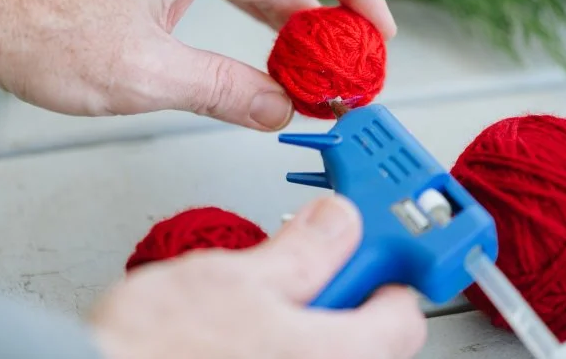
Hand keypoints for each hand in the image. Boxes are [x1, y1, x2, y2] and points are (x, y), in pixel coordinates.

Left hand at [0, 0, 394, 129]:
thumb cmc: (38, 28)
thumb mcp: (145, 74)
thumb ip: (223, 91)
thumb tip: (279, 109)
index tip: (374, 28)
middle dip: (326, 18)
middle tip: (347, 65)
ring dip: (289, 27)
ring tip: (313, 71)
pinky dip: (250, 27)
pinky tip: (260, 60)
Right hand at [87, 196, 425, 358]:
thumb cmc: (160, 351)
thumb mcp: (240, 279)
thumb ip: (304, 249)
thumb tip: (338, 220)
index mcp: (336, 354)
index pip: (405, 312)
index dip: (397, 263)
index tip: (383, 232)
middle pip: (369, 320)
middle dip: (347, 270)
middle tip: (326, 235)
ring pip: (328, 329)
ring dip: (314, 289)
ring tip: (284, 262)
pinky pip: (297, 344)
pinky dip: (289, 314)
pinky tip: (262, 295)